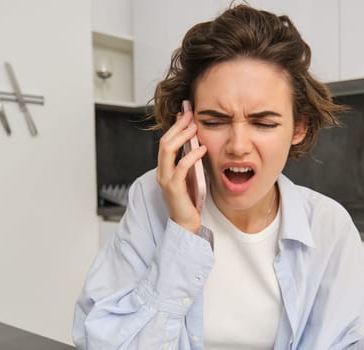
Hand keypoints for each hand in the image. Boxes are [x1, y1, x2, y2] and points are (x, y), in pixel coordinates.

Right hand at [156, 100, 205, 232]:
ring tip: (195, 128)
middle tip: (190, 114)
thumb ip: (190, 162)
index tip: (185, 113)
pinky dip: (191, 156)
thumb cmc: (190, 201)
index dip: (175, 126)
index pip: (166, 141)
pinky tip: (202, 149)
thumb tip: (197, 143)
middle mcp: (162, 172)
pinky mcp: (174, 188)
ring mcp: (166, 180)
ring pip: (167, 150)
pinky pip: (181, 167)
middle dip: (177, 126)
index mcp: (165, 168)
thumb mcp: (190, 176)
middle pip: (164, 142)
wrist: (186, 224)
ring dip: (182, 136)